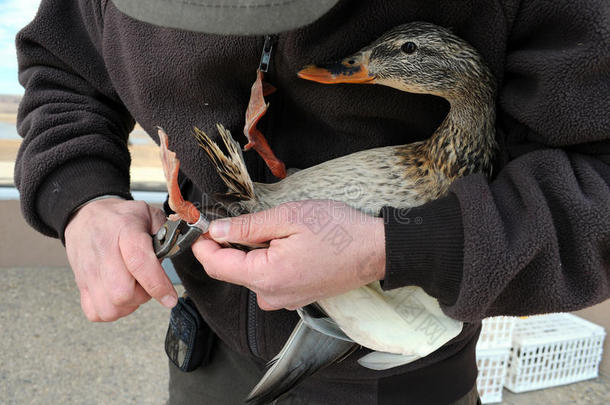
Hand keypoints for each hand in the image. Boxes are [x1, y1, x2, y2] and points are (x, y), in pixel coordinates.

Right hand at [65, 198, 176, 321]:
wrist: (87, 215)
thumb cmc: (120, 217)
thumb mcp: (149, 214)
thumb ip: (168, 233)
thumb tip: (177, 252)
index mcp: (125, 230)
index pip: (139, 262)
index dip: (157, 284)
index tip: (170, 298)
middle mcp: (104, 251)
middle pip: (122, 293)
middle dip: (142, 295)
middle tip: (147, 283)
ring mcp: (89, 270)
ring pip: (109, 308)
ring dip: (128, 305)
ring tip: (133, 288)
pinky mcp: (80, 283)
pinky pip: (96, 312)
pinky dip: (111, 311)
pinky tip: (118, 296)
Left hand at [192, 200, 385, 309]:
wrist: (375, 250)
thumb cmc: (337, 231)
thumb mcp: (288, 217)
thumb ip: (247, 227)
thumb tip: (216, 231)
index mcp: (266, 277)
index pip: (216, 266)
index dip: (203, 244)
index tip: (202, 225)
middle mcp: (271, 296)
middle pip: (230, 272)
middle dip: (224, 247)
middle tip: (230, 220)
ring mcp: (284, 300)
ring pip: (249, 277)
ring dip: (246, 255)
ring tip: (265, 230)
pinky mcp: (295, 298)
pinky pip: (267, 282)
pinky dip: (263, 263)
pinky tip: (280, 245)